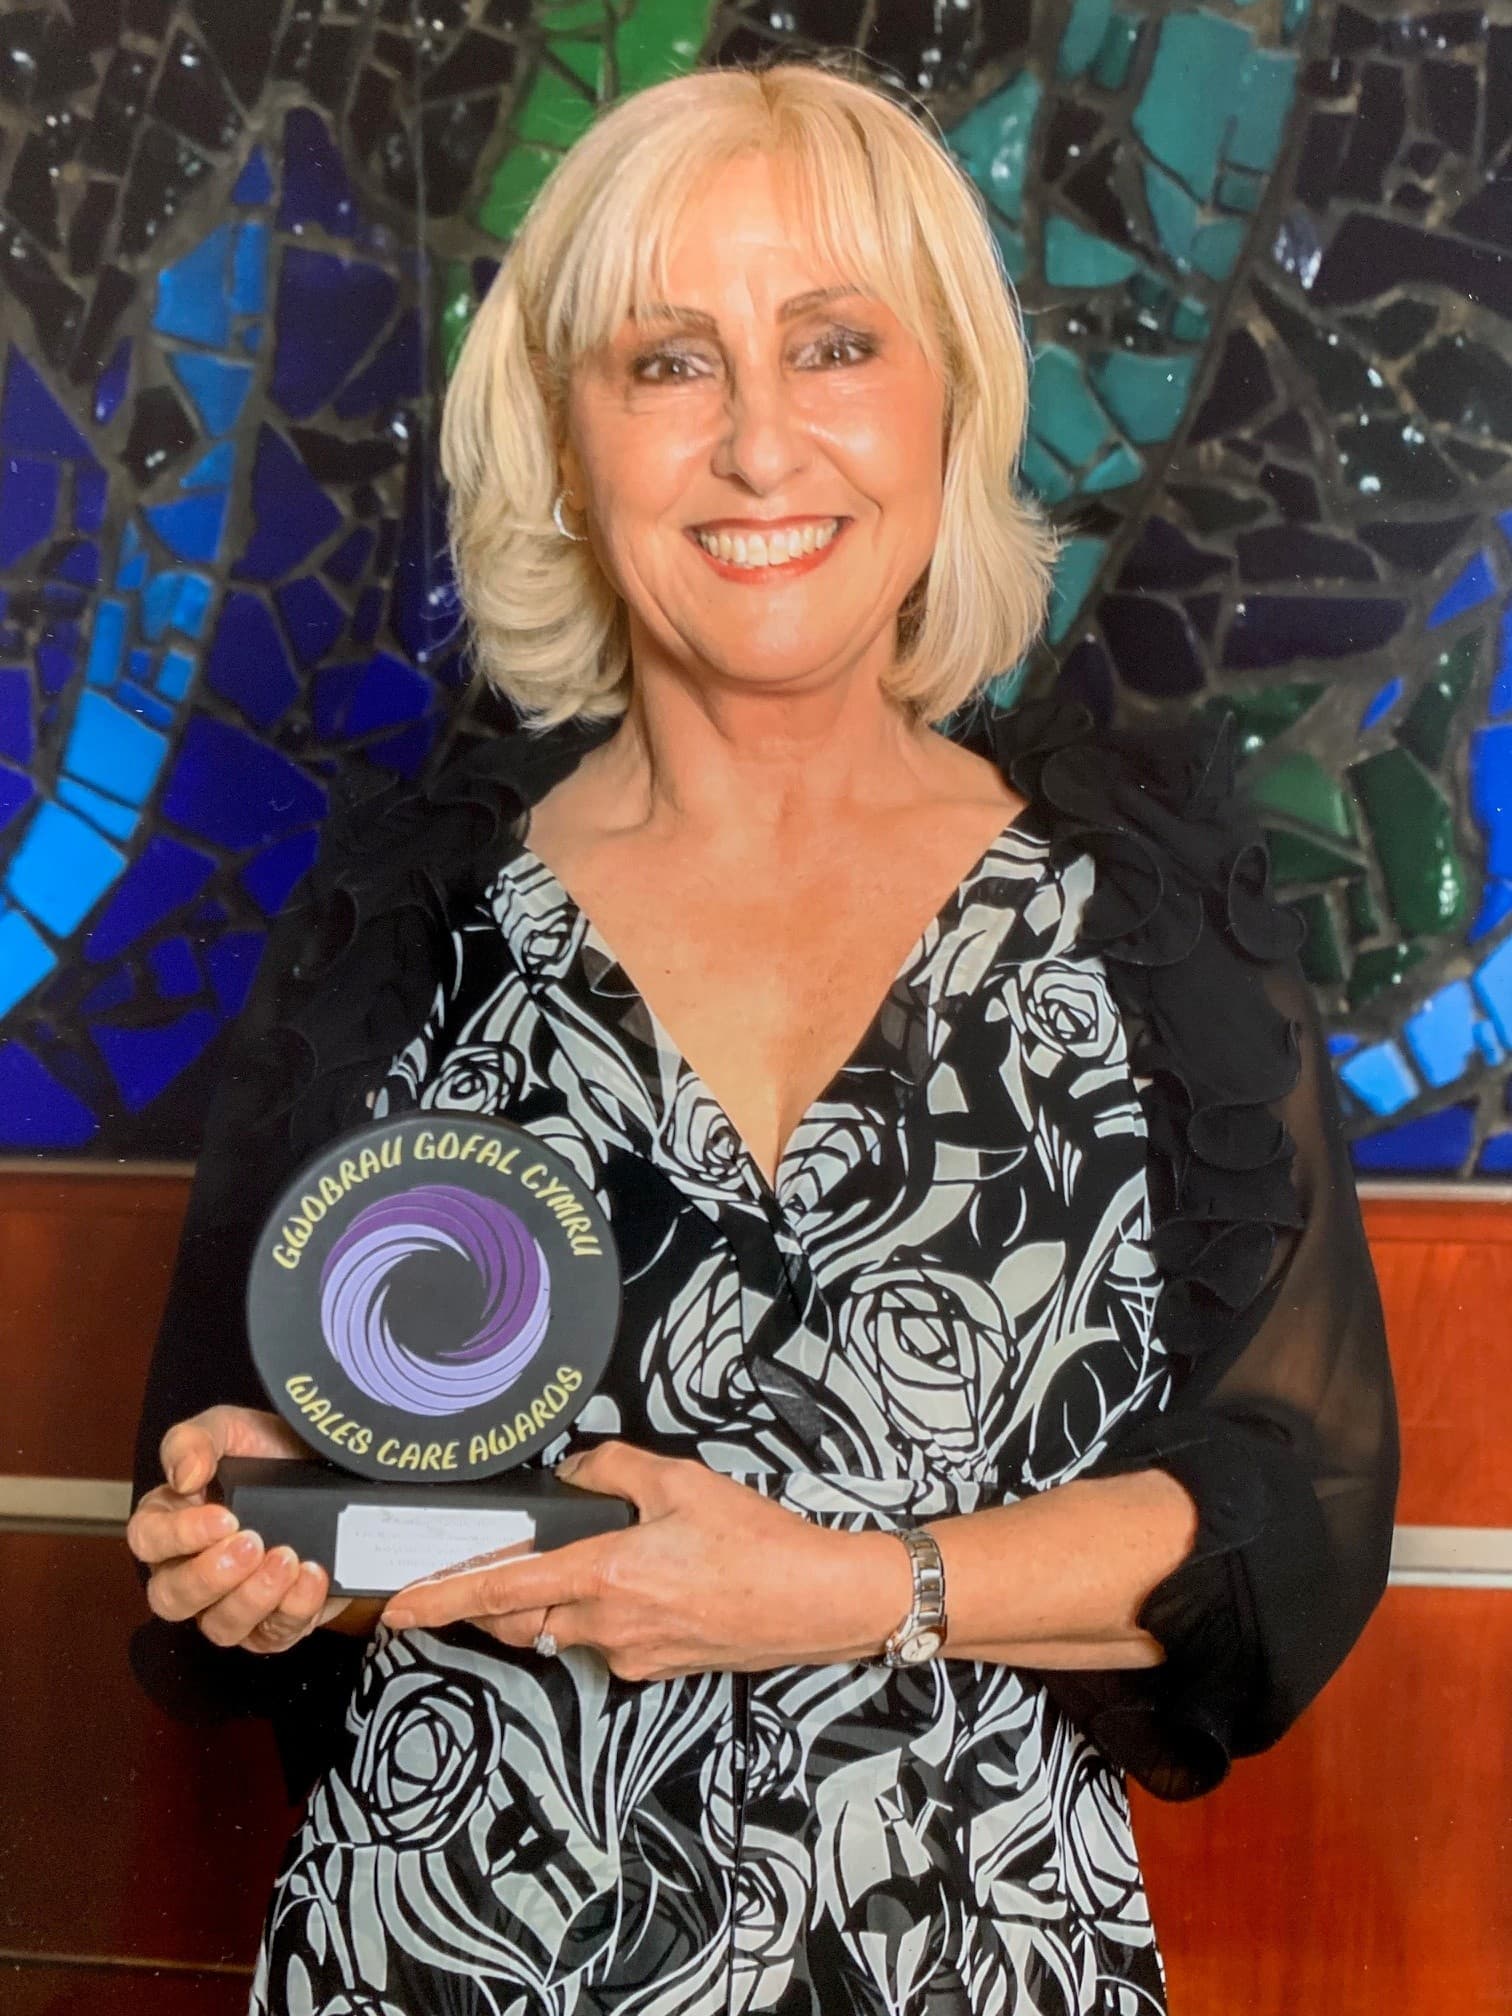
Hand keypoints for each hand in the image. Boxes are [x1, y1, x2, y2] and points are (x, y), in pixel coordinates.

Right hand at [126, 1404, 351, 1654]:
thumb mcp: (231, 1427)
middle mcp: (192, 1572)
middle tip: (253, 1542)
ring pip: (222, 1627)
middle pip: (173, 1599)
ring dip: (254, 1597)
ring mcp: (232, 1603)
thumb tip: (182, 1477)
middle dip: (211, 1577)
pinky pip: (273, 1636)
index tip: (224, 1517)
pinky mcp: (275, 1622)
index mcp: (171, 1523)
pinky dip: (295, 1610)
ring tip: (288, 1558)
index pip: (148, 1542)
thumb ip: (195, 1440)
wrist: (337, 1469)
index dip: (179, 1536)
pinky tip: (313, 1576)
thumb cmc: (270, 1451)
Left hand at [377, 1440, 912, 1680]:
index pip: (500, 1590)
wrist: (818, 1601)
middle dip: (483, 1602)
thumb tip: (574, 1470)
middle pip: (517, 1621)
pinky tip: (627, 1583)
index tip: (396, 1608)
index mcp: (605, 1575)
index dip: (441, 1598)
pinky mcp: (655, 1667)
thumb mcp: (682, 1480)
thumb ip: (613, 1467)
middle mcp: (607, 1625)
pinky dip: (590, 1615)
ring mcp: (631, 1654)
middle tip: (465, 1574)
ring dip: (540, 1606)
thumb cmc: (757, 1541)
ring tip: (554, 1567)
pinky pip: (601, 1642)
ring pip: (557, 1633)